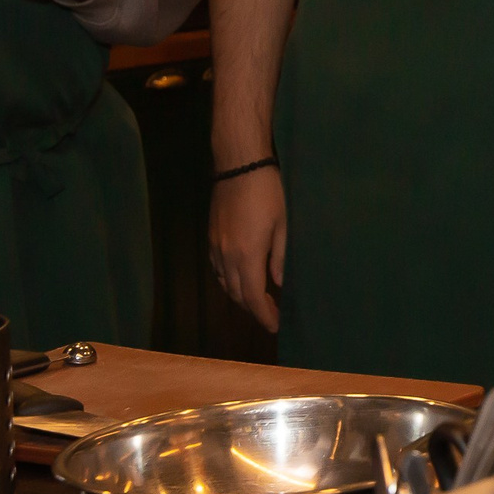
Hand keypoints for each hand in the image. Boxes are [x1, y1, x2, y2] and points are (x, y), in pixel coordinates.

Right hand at [208, 165, 285, 331]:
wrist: (239, 167)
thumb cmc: (268, 193)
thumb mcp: (283, 225)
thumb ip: (280, 257)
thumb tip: (279, 283)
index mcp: (247, 256)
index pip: (254, 297)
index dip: (264, 315)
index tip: (275, 326)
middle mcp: (226, 257)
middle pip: (238, 295)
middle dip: (255, 309)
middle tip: (272, 314)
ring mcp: (215, 248)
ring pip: (226, 284)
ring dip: (242, 296)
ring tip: (261, 299)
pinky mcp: (210, 238)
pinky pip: (218, 270)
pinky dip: (230, 281)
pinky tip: (243, 278)